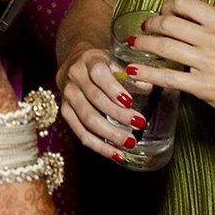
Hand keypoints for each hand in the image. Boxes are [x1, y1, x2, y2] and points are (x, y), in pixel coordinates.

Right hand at [57, 43, 136, 162]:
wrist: (73, 61)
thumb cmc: (99, 62)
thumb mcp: (113, 60)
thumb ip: (129, 74)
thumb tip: (149, 87)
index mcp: (88, 60)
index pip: (99, 74)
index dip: (113, 89)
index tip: (130, 101)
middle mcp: (74, 77)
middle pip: (95, 99)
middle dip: (118, 114)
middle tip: (139, 123)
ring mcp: (68, 96)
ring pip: (87, 119)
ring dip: (110, 134)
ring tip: (130, 143)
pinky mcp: (65, 112)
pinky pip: (81, 133)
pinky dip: (99, 146)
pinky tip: (116, 154)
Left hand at [125, 0, 214, 132]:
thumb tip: (189, 19)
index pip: (185, 2)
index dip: (167, 6)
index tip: (162, 12)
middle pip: (169, 22)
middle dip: (151, 23)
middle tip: (144, 28)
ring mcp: (209, 63)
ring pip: (164, 46)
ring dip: (144, 43)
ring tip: (135, 43)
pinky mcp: (204, 88)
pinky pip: (167, 77)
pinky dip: (147, 72)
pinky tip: (134, 69)